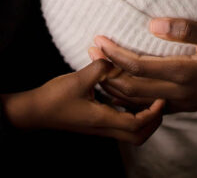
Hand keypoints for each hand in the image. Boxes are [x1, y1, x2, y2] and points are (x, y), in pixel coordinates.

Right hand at [2, 59, 164, 144]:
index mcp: (102, 119)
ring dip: (143, 121)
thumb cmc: (55, 97)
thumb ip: (101, 68)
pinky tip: (128, 99)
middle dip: (153, 123)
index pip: (137, 124)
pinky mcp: (94, 123)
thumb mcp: (79, 79)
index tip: (161, 98)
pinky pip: (119, 125)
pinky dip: (130, 116)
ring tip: (148, 101)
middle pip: (138, 136)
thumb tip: (116, 59)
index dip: (153, 113)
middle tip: (160, 103)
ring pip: (129, 133)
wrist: (35, 111)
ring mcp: (99, 128)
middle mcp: (103, 128)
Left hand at [90, 18, 196, 112]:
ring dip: (117, 87)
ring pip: (139, 101)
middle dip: (108, 71)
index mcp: (184, 74)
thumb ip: (186, 29)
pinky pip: (152, 106)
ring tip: (101, 70)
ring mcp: (182, 102)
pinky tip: (126, 90)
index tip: (98, 40)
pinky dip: (133, 99)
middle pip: (132, 88)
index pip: (138, 66)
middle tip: (91, 53)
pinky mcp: (187, 105)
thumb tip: (152, 24)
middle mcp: (179, 92)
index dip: (115, 54)